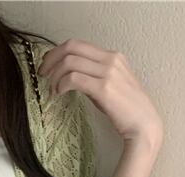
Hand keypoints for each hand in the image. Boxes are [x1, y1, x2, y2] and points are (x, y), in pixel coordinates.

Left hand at [37, 38, 163, 151]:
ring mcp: (108, 72)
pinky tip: (59, 94)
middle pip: (72, 47)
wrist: (142, 124)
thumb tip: (70, 76)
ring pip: (70, 62)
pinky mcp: (104, 88)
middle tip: (42, 74)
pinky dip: (61, 84)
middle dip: (51, 59)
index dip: (57, 52)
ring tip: (52, 90)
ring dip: (55, 76)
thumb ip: (93, 76)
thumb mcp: (108, 85)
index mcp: (112, 56)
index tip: (47, 65)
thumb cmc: (124, 109)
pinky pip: (74, 78)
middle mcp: (111, 59)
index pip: (78, 44)